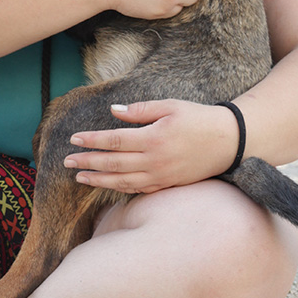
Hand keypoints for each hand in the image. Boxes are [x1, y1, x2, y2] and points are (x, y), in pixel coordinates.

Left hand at [63, 99, 238, 194]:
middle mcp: (155, 161)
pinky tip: (107, 185)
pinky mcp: (168, 185)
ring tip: (80, 177)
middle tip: (67, 162)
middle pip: (113, 164)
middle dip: (87, 162)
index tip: (73, 139)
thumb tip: (114, 112)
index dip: (91, 141)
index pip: (114, 141)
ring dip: (99, 180)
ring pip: (122, 182)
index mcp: (153, 138)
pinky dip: (119, 188)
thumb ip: (140, 111)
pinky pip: (138, 190)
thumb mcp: (170, 106)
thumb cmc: (199, 119)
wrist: (230, 142)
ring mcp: (161, 177)